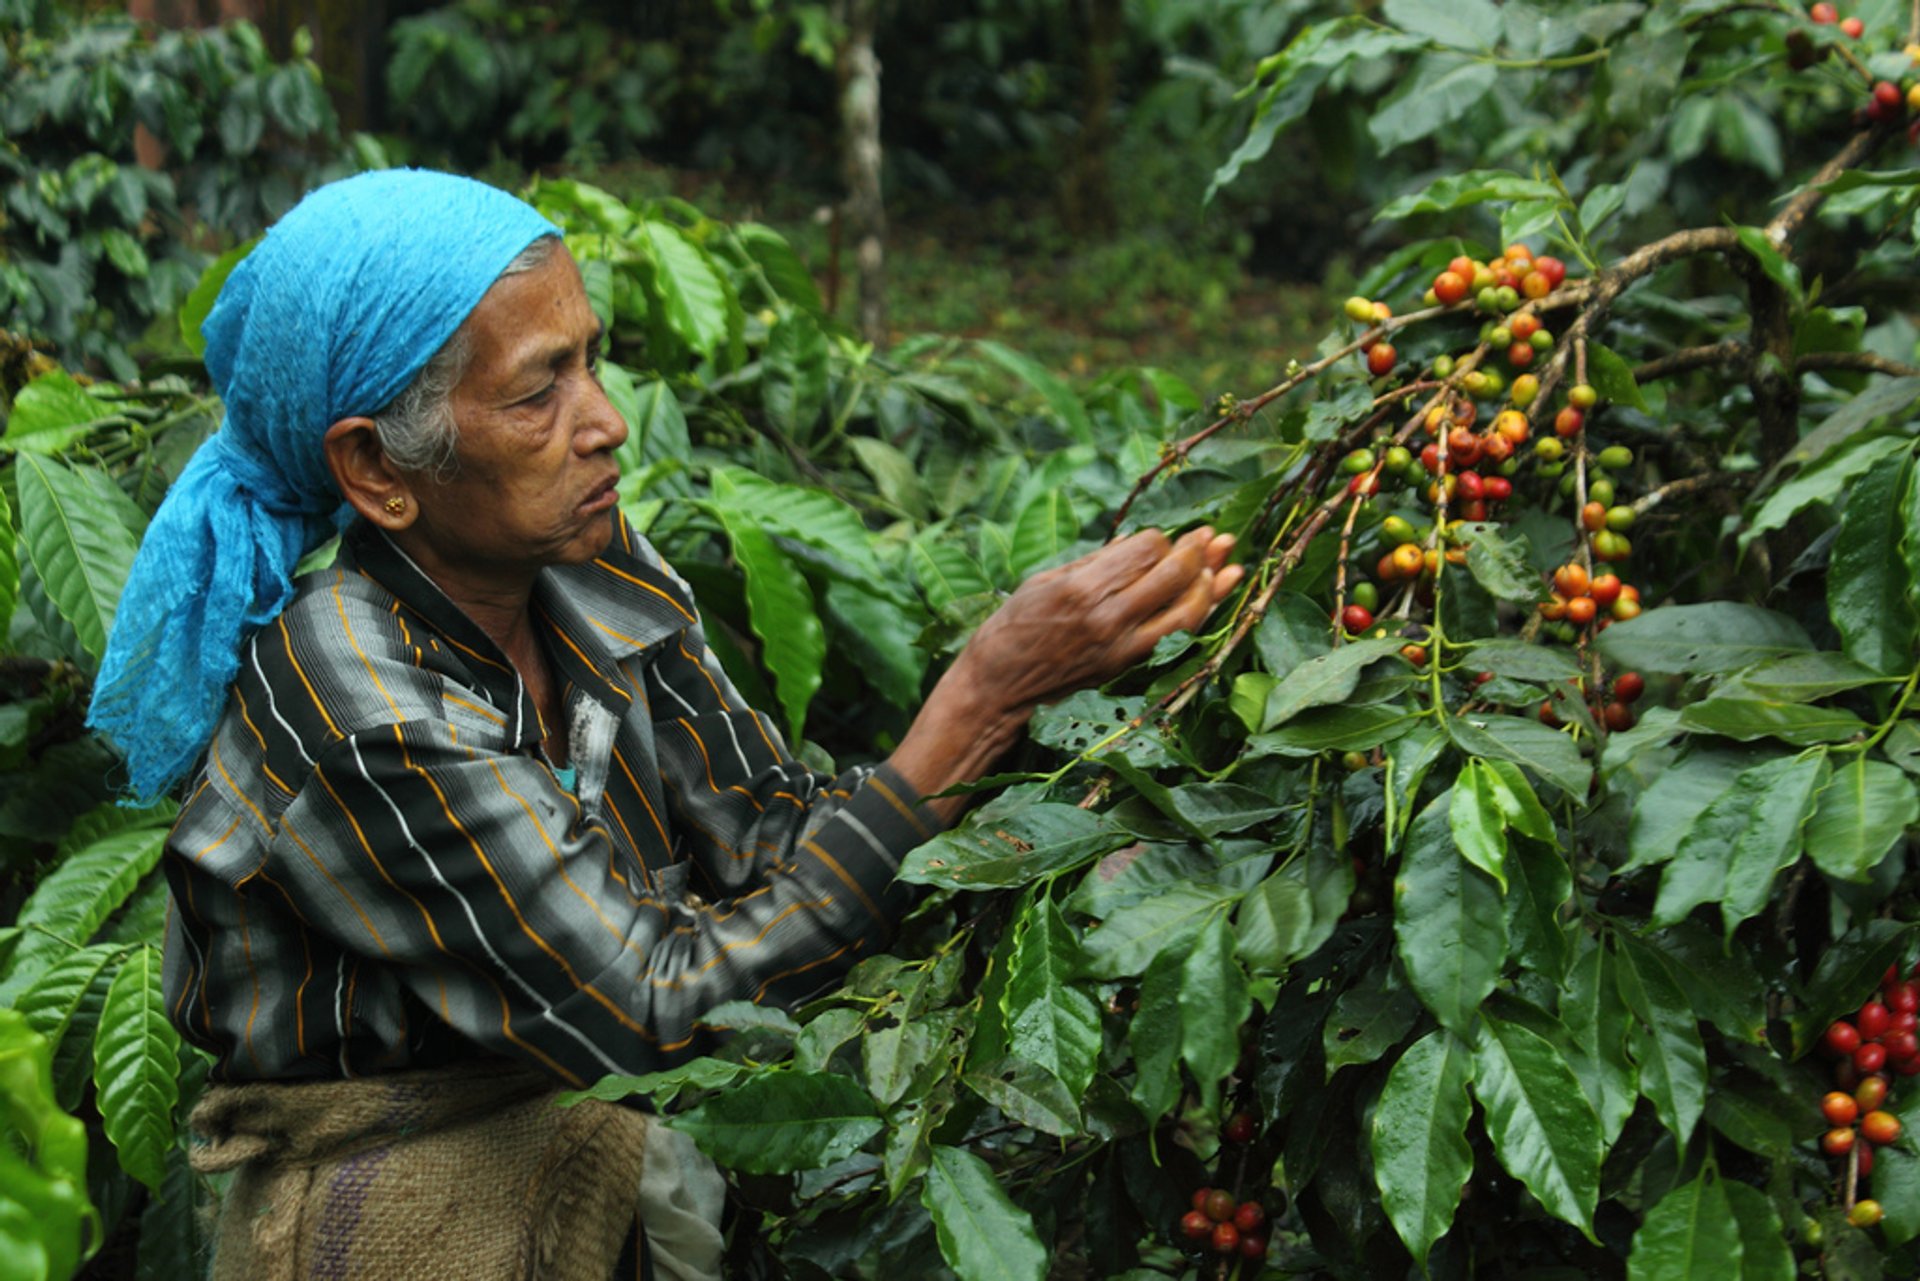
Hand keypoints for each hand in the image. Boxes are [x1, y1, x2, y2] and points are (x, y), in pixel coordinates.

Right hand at [955, 525, 1241, 712]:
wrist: (998, 688)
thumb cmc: (1012, 628)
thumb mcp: (1044, 581)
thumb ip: (1094, 561)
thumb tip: (1135, 542)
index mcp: (1081, 588)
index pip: (1144, 550)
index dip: (1159, 539)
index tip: (1158, 538)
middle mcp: (1107, 618)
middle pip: (1173, 575)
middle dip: (1196, 551)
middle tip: (1212, 537)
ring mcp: (1122, 647)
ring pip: (1187, 610)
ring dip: (1212, 583)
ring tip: (1227, 562)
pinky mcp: (1128, 667)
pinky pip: (1178, 636)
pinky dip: (1202, 613)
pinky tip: (1218, 594)